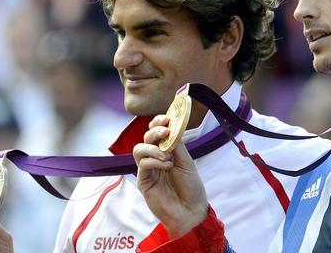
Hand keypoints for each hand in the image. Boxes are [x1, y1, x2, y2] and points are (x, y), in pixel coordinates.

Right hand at [133, 115, 208, 237]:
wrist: (191, 211)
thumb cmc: (191, 188)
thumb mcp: (186, 162)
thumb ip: (176, 145)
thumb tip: (170, 127)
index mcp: (166, 152)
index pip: (156, 133)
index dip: (158, 123)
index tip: (166, 119)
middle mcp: (155, 159)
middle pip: (146, 138)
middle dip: (154, 132)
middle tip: (165, 133)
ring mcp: (148, 170)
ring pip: (139, 149)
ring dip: (152, 148)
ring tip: (167, 156)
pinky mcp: (143, 182)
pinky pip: (142, 165)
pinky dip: (154, 162)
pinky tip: (166, 167)